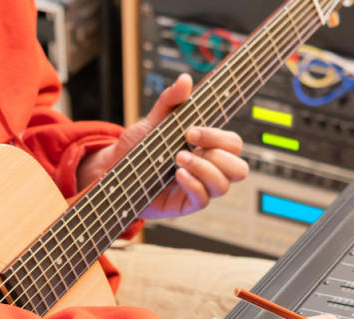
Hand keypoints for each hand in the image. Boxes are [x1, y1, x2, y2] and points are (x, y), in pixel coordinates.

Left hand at [76, 73, 248, 218]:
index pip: (232, 144)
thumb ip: (170, 101)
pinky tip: (178, 175)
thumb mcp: (152, 121)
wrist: (114, 170)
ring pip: (224, 185)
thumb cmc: (137, 148)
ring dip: (203, 169)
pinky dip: (193, 184)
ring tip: (178, 159)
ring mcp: (199, 188)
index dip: (218, 137)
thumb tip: (185, 80)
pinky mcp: (186, 204)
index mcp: (206, 148)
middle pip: (239, 168)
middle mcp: (207, 169)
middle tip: (188, 144)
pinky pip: (204, 199)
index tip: (191, 131)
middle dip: (218, 154)